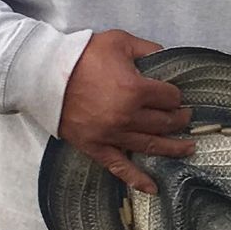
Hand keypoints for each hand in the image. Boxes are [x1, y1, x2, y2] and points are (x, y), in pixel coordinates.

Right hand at [56, 31, 193, 192]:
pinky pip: (119, 167)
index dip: (176, 96)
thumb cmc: (82, 55)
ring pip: (150, 145)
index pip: (170, 98)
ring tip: (188, 147)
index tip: (175, 96)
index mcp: (136, 90)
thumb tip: (167, 57)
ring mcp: (111, 134)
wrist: (43, 73)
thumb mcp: (119, 41)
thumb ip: (148, 49)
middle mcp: (127, 116)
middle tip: (185, 118)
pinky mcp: (95, 146)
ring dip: (172, 148)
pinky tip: (153, 188)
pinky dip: (137, 179)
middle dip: (179, 120)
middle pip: (165, 123)